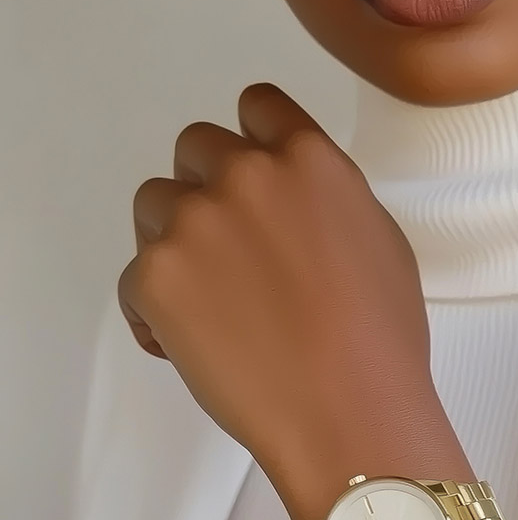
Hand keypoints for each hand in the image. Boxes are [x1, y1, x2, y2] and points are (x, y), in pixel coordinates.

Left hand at [119, 83, 450, 519]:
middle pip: (196, 149)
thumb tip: (298, 204)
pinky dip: (153, 310)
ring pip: (154, 205)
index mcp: (309, 160)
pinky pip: (133, 278)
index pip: (257, 105)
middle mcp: (245, 174)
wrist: (349, 414)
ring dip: (175, 241)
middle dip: (209, 191)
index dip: (252, 142)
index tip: (254, 181)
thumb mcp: (381, 245)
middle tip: (233, 254)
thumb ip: (329, 200)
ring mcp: (194, 222)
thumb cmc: (382, 345)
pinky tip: (193, 345)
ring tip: (211, 303)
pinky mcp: (154, 276)